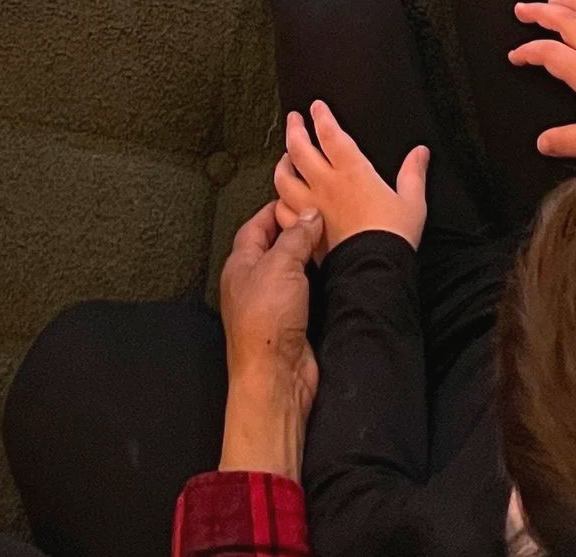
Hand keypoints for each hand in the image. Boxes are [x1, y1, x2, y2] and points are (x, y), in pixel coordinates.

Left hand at [217, 202, 319, 475]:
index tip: (299, 198)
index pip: (257, 226)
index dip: (277, 210)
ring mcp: (274, 306)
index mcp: (241, 265)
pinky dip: (320, 283)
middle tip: (322, 217)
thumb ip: (296, 236)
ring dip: (311, 259)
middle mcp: (254, 284)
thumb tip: (308, 215)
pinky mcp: (293, 324)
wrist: (277, 377)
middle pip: (277, 247)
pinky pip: (308, 294)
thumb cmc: (264, 325)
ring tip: (332, 241)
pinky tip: (334, 276)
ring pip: (294, 271)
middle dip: (298, 233)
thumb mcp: (281, 265)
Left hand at [273, 100, 427, 251]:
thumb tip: (421, 152)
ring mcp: (311, 207)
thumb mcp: (412, 202)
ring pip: (284, 178)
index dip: (321, 116)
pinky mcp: (305, 232)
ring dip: (283, 163)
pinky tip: (283, 199)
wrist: (374, 272)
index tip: (316, 107)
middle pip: (299, 148)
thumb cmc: (393, 237)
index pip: (330, 133)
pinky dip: (280, 201)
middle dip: (294, 129)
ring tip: (285, 157)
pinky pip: (283, 211)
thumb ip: (414, 174)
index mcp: (352, 171)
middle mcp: (327, 185)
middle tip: (294, 119)